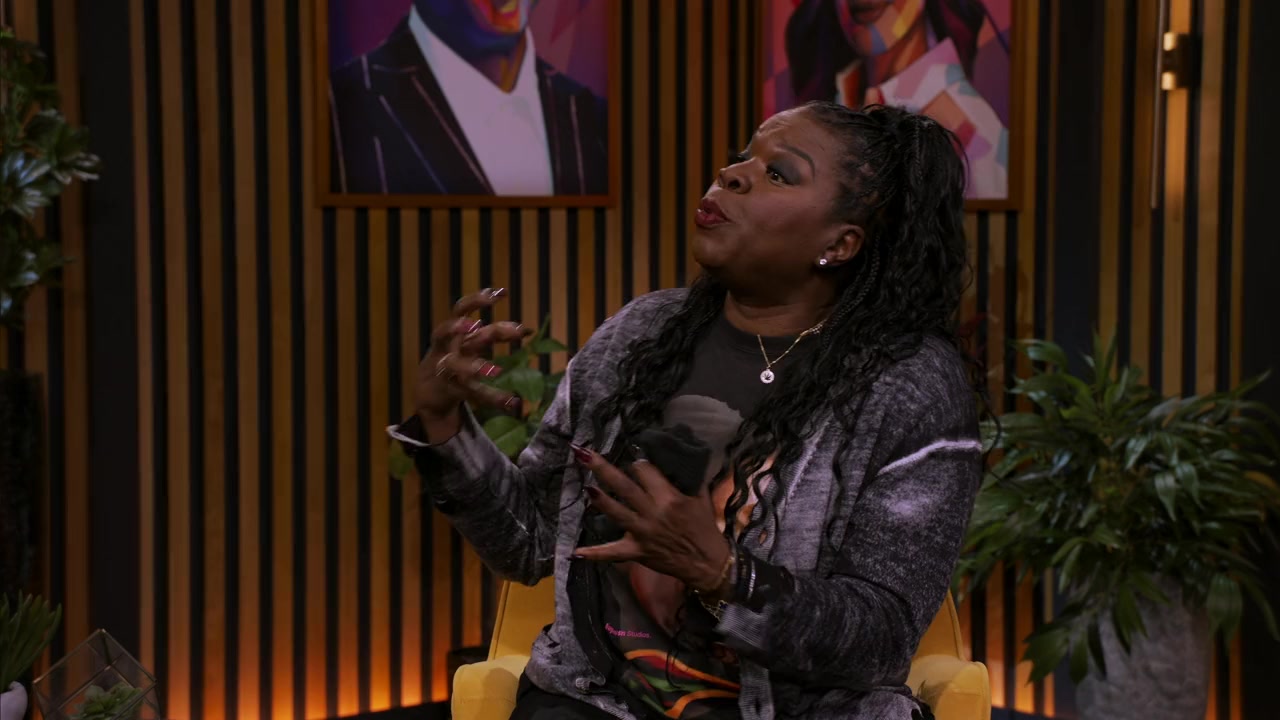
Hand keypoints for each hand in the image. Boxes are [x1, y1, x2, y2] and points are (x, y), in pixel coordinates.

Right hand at [414, 288, 531, 438]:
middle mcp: (448, 348)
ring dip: (473, 368)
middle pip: (463, 336)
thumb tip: (529, 329)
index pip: (462, 309)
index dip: (480, 300)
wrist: (430, 393)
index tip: (502, 293)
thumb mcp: (472, 345)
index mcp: (454, 333)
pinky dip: (491, 398)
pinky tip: (510, 401)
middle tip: (517, 332)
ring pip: (454, 366)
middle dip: (491, 332)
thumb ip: (495, 334)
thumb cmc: (454, 362)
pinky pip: (470, 393)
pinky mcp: (449, 391)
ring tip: (494, 372)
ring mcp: (445, 371)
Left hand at [572, 446, 731, 594]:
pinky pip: (613, 553)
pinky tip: (576, 553)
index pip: (646, 472)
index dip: (638, 462)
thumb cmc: (704, 528)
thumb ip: (687, 478)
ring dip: (600, 500)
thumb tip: (677, 457)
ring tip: (585, 486)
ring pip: (617, 513)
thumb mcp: (701, 498)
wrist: (707, 563)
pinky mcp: (637, 552)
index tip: (632, 456)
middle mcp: (653, 513)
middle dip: (603, 469)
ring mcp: (643, 533)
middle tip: (584, 453)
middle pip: (625, 487)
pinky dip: (596, 554)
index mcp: (669, 498)